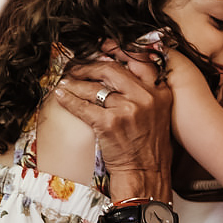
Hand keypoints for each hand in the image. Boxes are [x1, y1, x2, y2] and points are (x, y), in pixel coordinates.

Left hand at [53, 53, 173, 198]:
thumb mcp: (158, 115)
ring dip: (75, 84)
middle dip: (89, 67)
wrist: (146, 174)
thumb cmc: (149, 148)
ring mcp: (128, 110)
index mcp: (161, 93)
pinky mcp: (110, 122)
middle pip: (112, 70)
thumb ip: (145, 93)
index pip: (140, 62)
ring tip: (66, 84)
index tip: (103, 48)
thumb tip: (118, 73)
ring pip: (94, 88)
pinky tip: (61, 96)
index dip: (118, 52)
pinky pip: (82, 105)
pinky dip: (68, 99)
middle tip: (77, 69)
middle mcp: (147, 98)